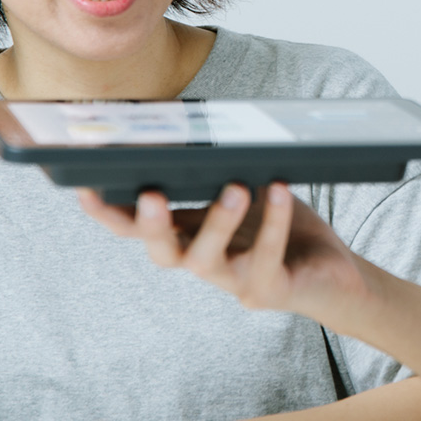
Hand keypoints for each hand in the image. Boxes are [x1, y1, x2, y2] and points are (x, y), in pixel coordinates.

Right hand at [79, 184, 378, 330]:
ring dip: (218, 222)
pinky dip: (274, 223)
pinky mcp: (270, 290)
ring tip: (235, 187)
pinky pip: (266, 258)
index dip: (109, 214)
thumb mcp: (247, 192)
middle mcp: (203, 263)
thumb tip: (202, 130)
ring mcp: (234, 282)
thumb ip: (221, 173)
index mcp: (190, 236)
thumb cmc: (285, 228)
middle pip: (162, 253)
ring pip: (208, 260)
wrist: (335, 275)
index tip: (85, 188)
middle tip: (151, 194)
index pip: (137, 229)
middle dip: (150, 225)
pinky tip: (280, 191)